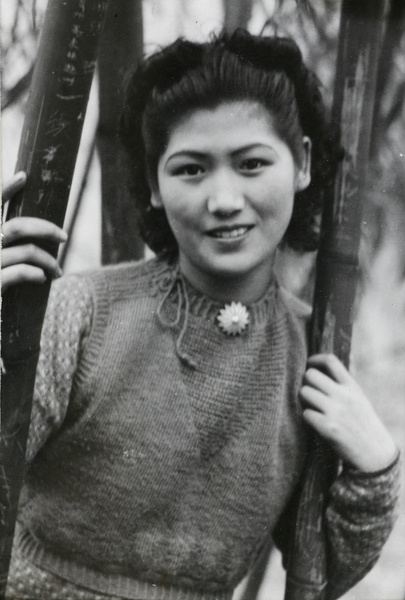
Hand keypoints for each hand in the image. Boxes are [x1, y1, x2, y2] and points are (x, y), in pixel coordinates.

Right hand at [2, 171, 67, 291]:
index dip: (4, 189)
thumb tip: (38, 234)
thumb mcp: (0, 260)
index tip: (23, 176)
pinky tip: (41, 279)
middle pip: (18, 227)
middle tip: (64, 236)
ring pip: (27, 251)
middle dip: (46, 229)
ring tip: (57, 272)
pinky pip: (21, 272)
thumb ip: (9, 240)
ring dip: (48, 260)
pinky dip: (36, 274)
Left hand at [299, 354, 396, 471]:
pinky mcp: (328, 428)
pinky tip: (315, 422)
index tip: (309, 365)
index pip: (330, 360)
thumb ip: (342, 384)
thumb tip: (319, 368)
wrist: (374, 453)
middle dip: (306, 382)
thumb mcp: (358, 398)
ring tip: (312, 407)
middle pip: (310, 375)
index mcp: (352, 386)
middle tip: (310, 392)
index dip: (314, 359)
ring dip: (304, 400)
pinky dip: (307, 417)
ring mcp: (336, 411)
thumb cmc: (362, 423)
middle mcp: (344, 396)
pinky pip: (305, 414)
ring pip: (304, 392)